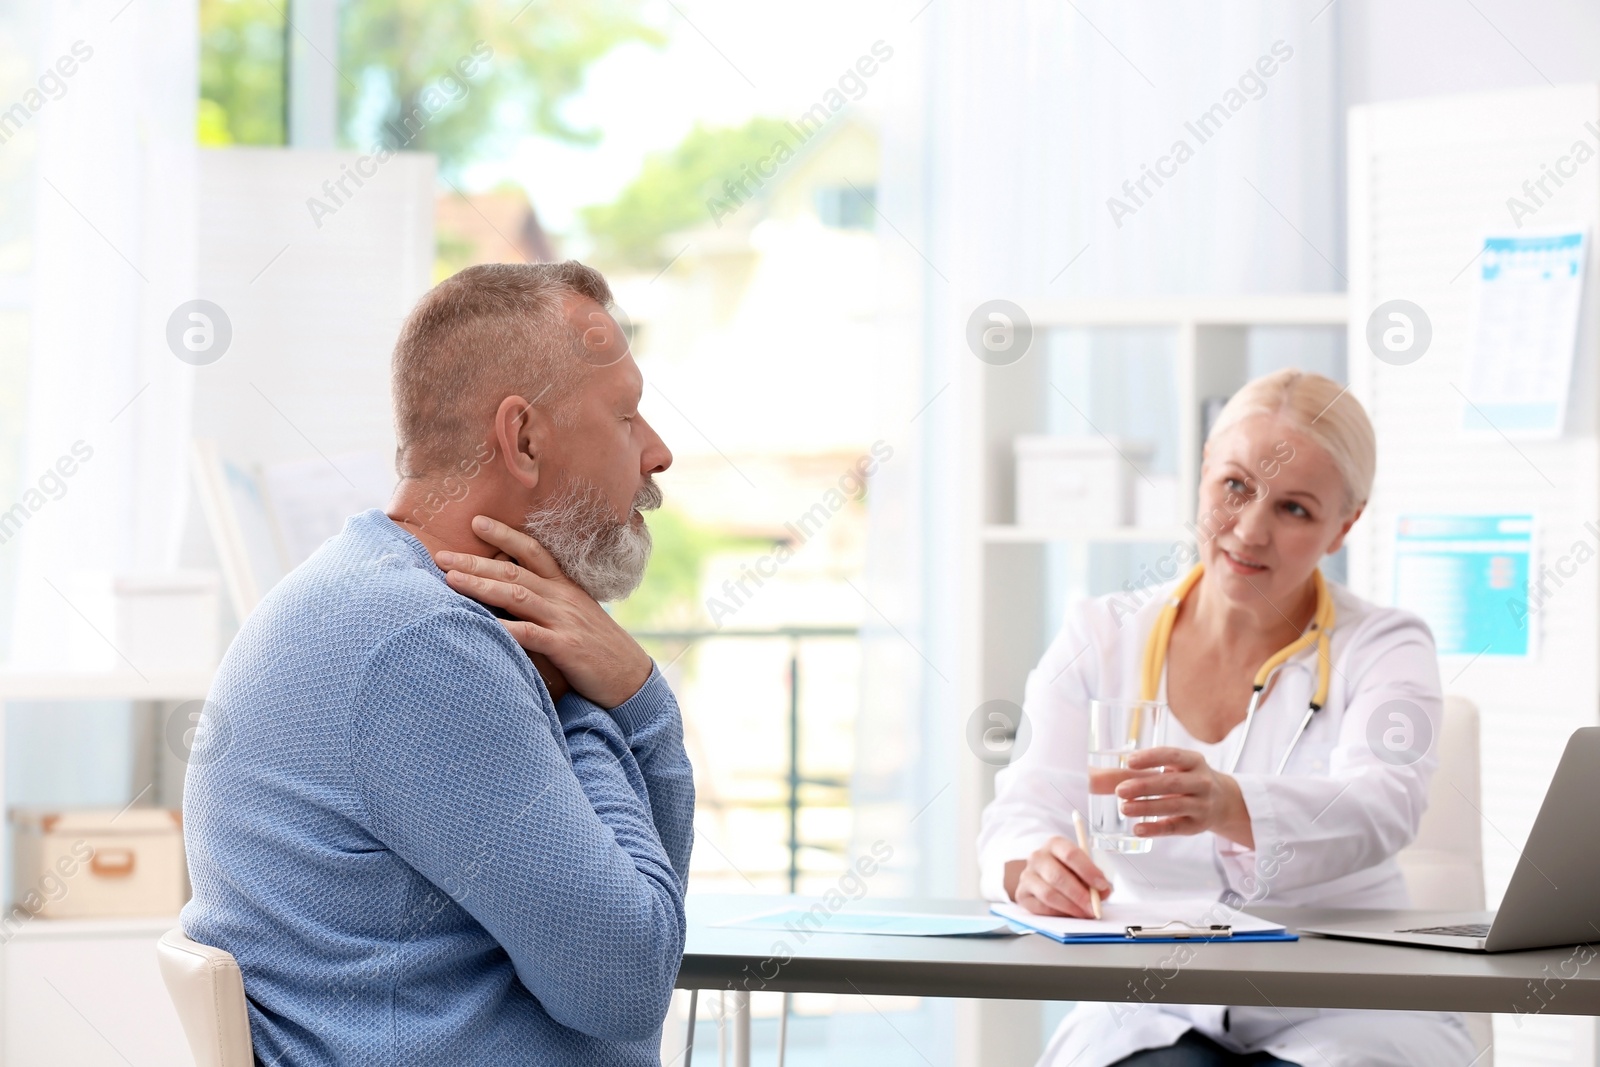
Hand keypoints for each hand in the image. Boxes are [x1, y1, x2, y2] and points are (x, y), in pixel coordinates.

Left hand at [435, 515, 652, 709]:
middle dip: (475, 562)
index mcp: (564, 587)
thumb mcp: (574, 615)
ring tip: (451, 579)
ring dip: (481, 586)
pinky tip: (482, 625)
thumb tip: (512, 594)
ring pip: (517, 595)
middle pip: (514, 570)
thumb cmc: (597, 647)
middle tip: (442, 556)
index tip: (477, 522)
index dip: (505, 534)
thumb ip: (547, 603)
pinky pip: (531, 635)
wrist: (630, 676)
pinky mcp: (566, 647)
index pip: (532, 551)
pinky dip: (505, 629)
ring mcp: (564, 620)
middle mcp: (562, 597)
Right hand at [1003, 836, 1111, 917]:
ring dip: (1070, 907)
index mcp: (1055, 844)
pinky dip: (1058, 913)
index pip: (1070, 854)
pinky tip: (1069, 915)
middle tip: (1094, 907)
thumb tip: (1104, 891)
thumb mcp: (1084, 869)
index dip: (1088, 871)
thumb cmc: (1068, 871)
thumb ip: (1096, 879)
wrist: (1043, 876)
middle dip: (1079, 894)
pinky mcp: (1022, 894)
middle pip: (1057, 876)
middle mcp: (1038, 857)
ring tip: (1085, 913)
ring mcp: (1027, 875)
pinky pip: (1040, 907)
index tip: (1102, 885)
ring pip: (1048, 894)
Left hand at [1118, 747, 1253, 847]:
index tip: (1128, 761)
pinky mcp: (1197, 826)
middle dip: (1144, 786)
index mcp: (1193, 761)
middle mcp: (1202, 782)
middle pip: (1172, 783)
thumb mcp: (1172, 768)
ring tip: (1124, 808)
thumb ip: (1138, 770)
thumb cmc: (1187, 779)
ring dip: (1147, 807)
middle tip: (1120, 790)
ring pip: (1173, 806)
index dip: (1151, 758)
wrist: (1222, 802)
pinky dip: (1155, 829)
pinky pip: (1174, 827)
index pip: (1172, 755)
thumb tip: (1095, 776)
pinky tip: (1137, 829)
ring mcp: (1202, 805)